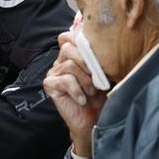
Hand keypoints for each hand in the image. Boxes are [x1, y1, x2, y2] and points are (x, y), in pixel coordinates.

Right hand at [43, 31, 106, 156]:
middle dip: (86, 61)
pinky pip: (65, 81)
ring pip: (69, 65)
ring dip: (85, 80)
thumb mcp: (104, 75)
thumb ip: (100, 60)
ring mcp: (54, 73)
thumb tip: (108, 46)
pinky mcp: (50, 85)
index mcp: (72, 56)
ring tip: (91, 92)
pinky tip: (82, 99)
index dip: (78, 39)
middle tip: (97, 77)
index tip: (93, 50)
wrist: (92, 121)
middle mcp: (61, 61)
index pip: (68, 37)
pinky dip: (77, 90)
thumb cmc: (100, 98)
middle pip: (68, 48)